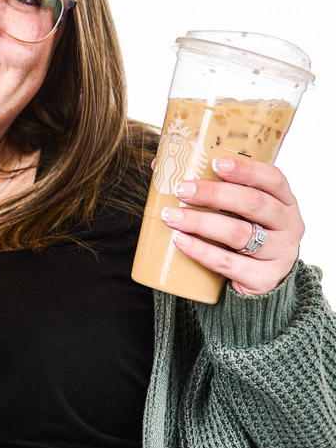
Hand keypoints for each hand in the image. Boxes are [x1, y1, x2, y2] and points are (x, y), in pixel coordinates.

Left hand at [159, 156, 303, 296]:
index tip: (214, 165)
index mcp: (285, 202)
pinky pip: (228, 263)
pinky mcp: (263, 278)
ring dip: (200, 223)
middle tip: (182, 191)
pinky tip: (180, 241)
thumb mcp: (241, 212)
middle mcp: (288, 225)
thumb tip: (160, 167)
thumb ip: (214, 190)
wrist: (260, 281)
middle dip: (214, 194)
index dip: (245, 170)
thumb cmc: (244, 235)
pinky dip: (201, 251)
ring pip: (239, 233)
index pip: (272, 179)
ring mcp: (279, 253)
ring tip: (170, 216)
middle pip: (253, 204)